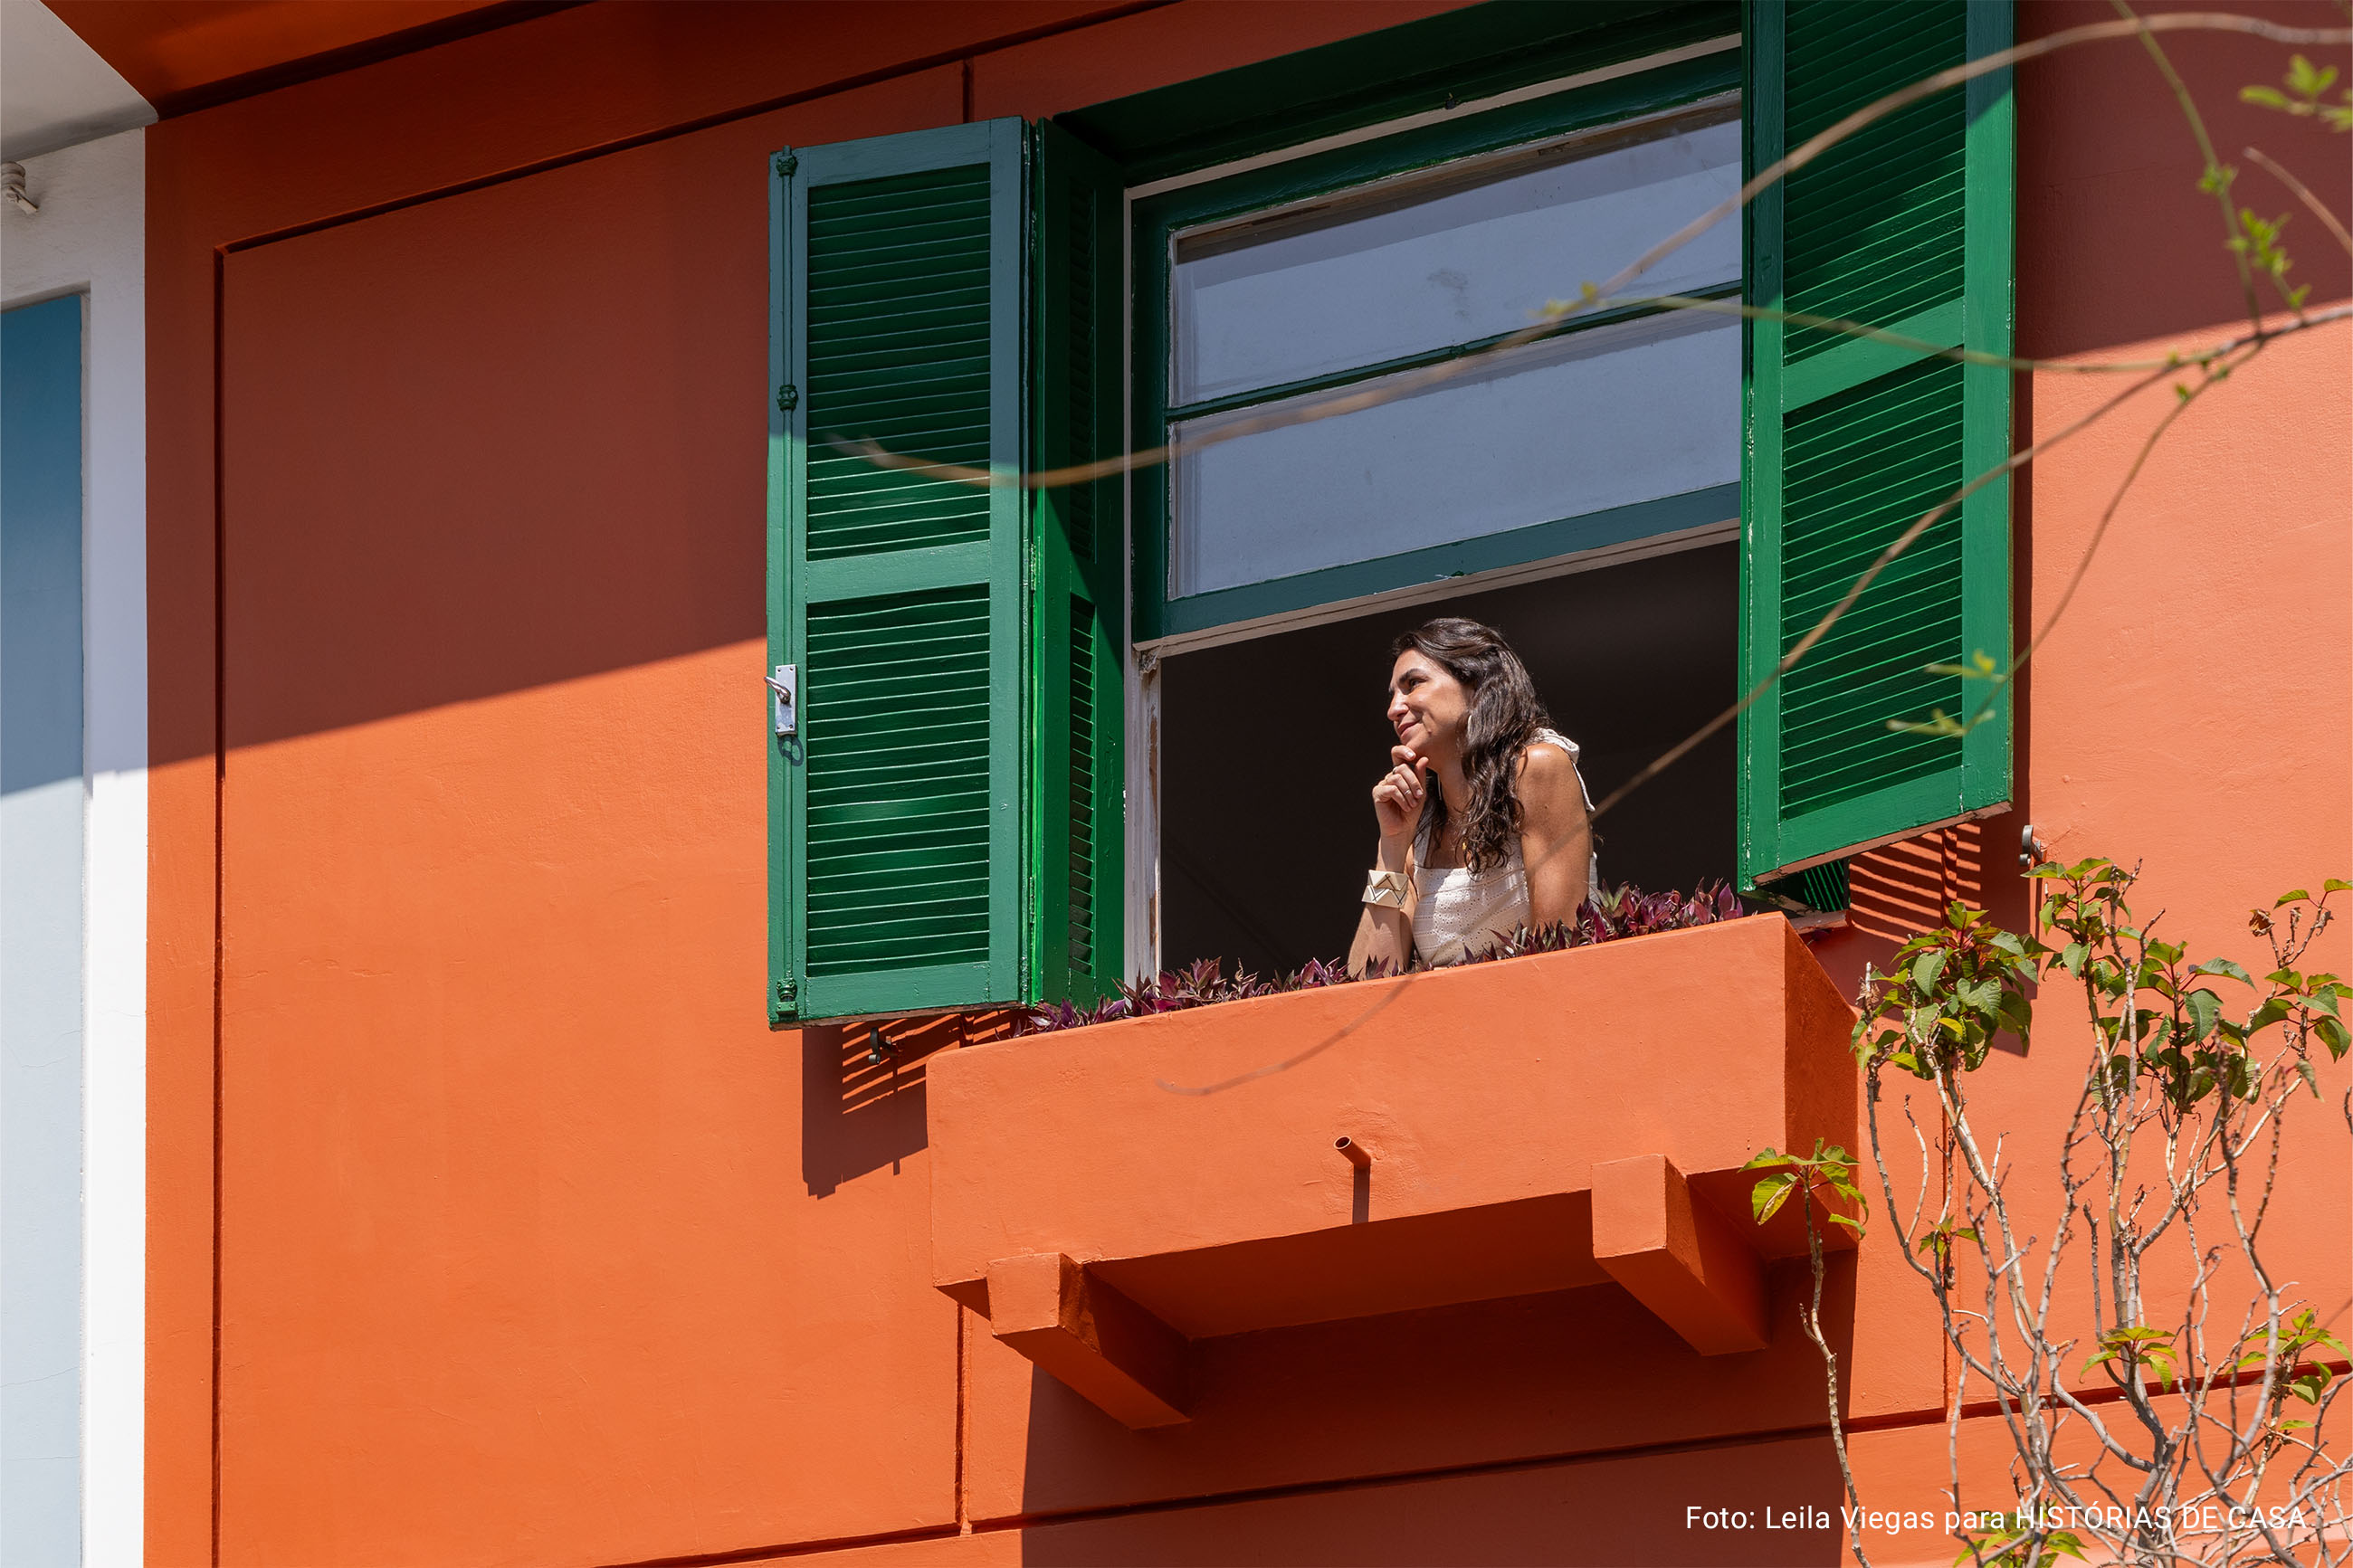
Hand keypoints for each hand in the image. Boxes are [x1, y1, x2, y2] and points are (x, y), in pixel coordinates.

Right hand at [1371, 745, 1427, 859]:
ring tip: (1412, 804)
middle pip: (1401, 768)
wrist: (1403, 829)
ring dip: (1408, 792)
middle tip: (1419, 797)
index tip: (1413, 756)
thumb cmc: (1412, 811)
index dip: (1403, 750)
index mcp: (1400, 774)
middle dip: (1414, 782)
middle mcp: (1390, 777)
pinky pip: (1391, 789)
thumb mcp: (1420, 792)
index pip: (1398, 754)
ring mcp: (1383, 784)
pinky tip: (1405, 807)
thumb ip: (1421, 776)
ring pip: (1396, 778)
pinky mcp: (1377, 793)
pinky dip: (1401, 798)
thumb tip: (1423, 758)